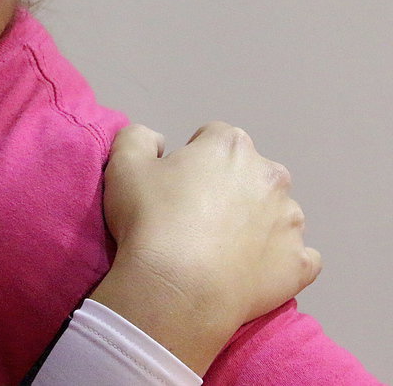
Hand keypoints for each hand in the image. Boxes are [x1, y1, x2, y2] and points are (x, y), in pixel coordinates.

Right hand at [89, 121, 320, 374]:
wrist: (177, 288)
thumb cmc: (150, 220)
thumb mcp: (124, 163)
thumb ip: (139, 137)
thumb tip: (159, 142)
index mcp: (230, 146)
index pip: (214, 137)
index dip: (193, 159)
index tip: (176, 184)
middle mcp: (270, 176)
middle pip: (251, 172)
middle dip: (231, 186)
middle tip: (197, 214)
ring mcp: (291, 222)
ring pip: (277, 213)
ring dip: (257, 222)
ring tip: (222, 247)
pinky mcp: (300, 264)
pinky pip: (299, 257)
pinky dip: (280, 260)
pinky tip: (253, 269)